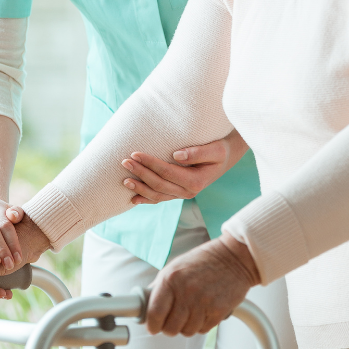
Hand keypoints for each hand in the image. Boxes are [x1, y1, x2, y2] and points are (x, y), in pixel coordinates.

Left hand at [121, 130, 248, 204]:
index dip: (150, 164)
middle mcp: (189, 192)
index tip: (135, 153)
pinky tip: (133, 198)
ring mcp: (182, 194)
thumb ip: (197, 152)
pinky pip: (160, 198)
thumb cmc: (219, 149)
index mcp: (196, 181)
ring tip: (123, 180)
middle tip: (124, 161)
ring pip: (157, 195)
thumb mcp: (215, 149)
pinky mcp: (178, 193)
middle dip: (140, 173)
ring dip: (139, 188)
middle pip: (159, 185)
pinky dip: (146, 199)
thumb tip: (176, 155)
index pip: (167, 172)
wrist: (224, 158)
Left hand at [146, 231, 259, 335]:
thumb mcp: (177, 265)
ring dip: (186, 325)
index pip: (154, 313)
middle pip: (170, 328)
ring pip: (186, 331)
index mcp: (171, 278)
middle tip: (173, 318)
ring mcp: (203, 302)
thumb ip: (161, 285)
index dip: (152, 324)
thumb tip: (147, 303)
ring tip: (191, 310)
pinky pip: (202, 330)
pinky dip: (201, 324)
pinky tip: (203, 309)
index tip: (153, 325)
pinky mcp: (218, 311)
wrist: (234, 257)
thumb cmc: (204, 260)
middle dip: (170, 326)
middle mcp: (186, 291)